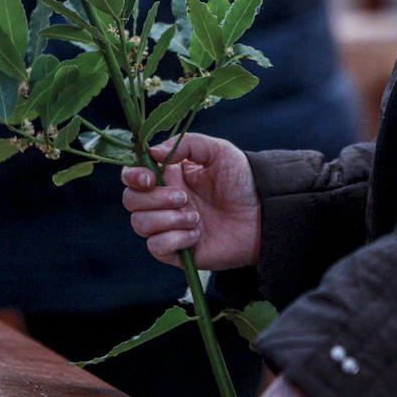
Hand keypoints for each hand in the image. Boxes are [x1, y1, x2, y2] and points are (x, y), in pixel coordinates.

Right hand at [120, 133, 259, 269]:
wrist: (265, 214)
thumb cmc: (242, 180)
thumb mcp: (218, 151)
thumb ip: (185, 145)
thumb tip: (151, 151)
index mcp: (168, 176)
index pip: (132, 177)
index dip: (132, 176)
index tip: (149, 178)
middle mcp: (163, 202)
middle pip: (131, 201)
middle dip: (154, 199)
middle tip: (184, 197)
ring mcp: (169, 227)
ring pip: (140, 224)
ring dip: (167, 219)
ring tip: (196, 217)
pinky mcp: (177, 251)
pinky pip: (157, 247)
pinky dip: (174, 239)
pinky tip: (197, 234)